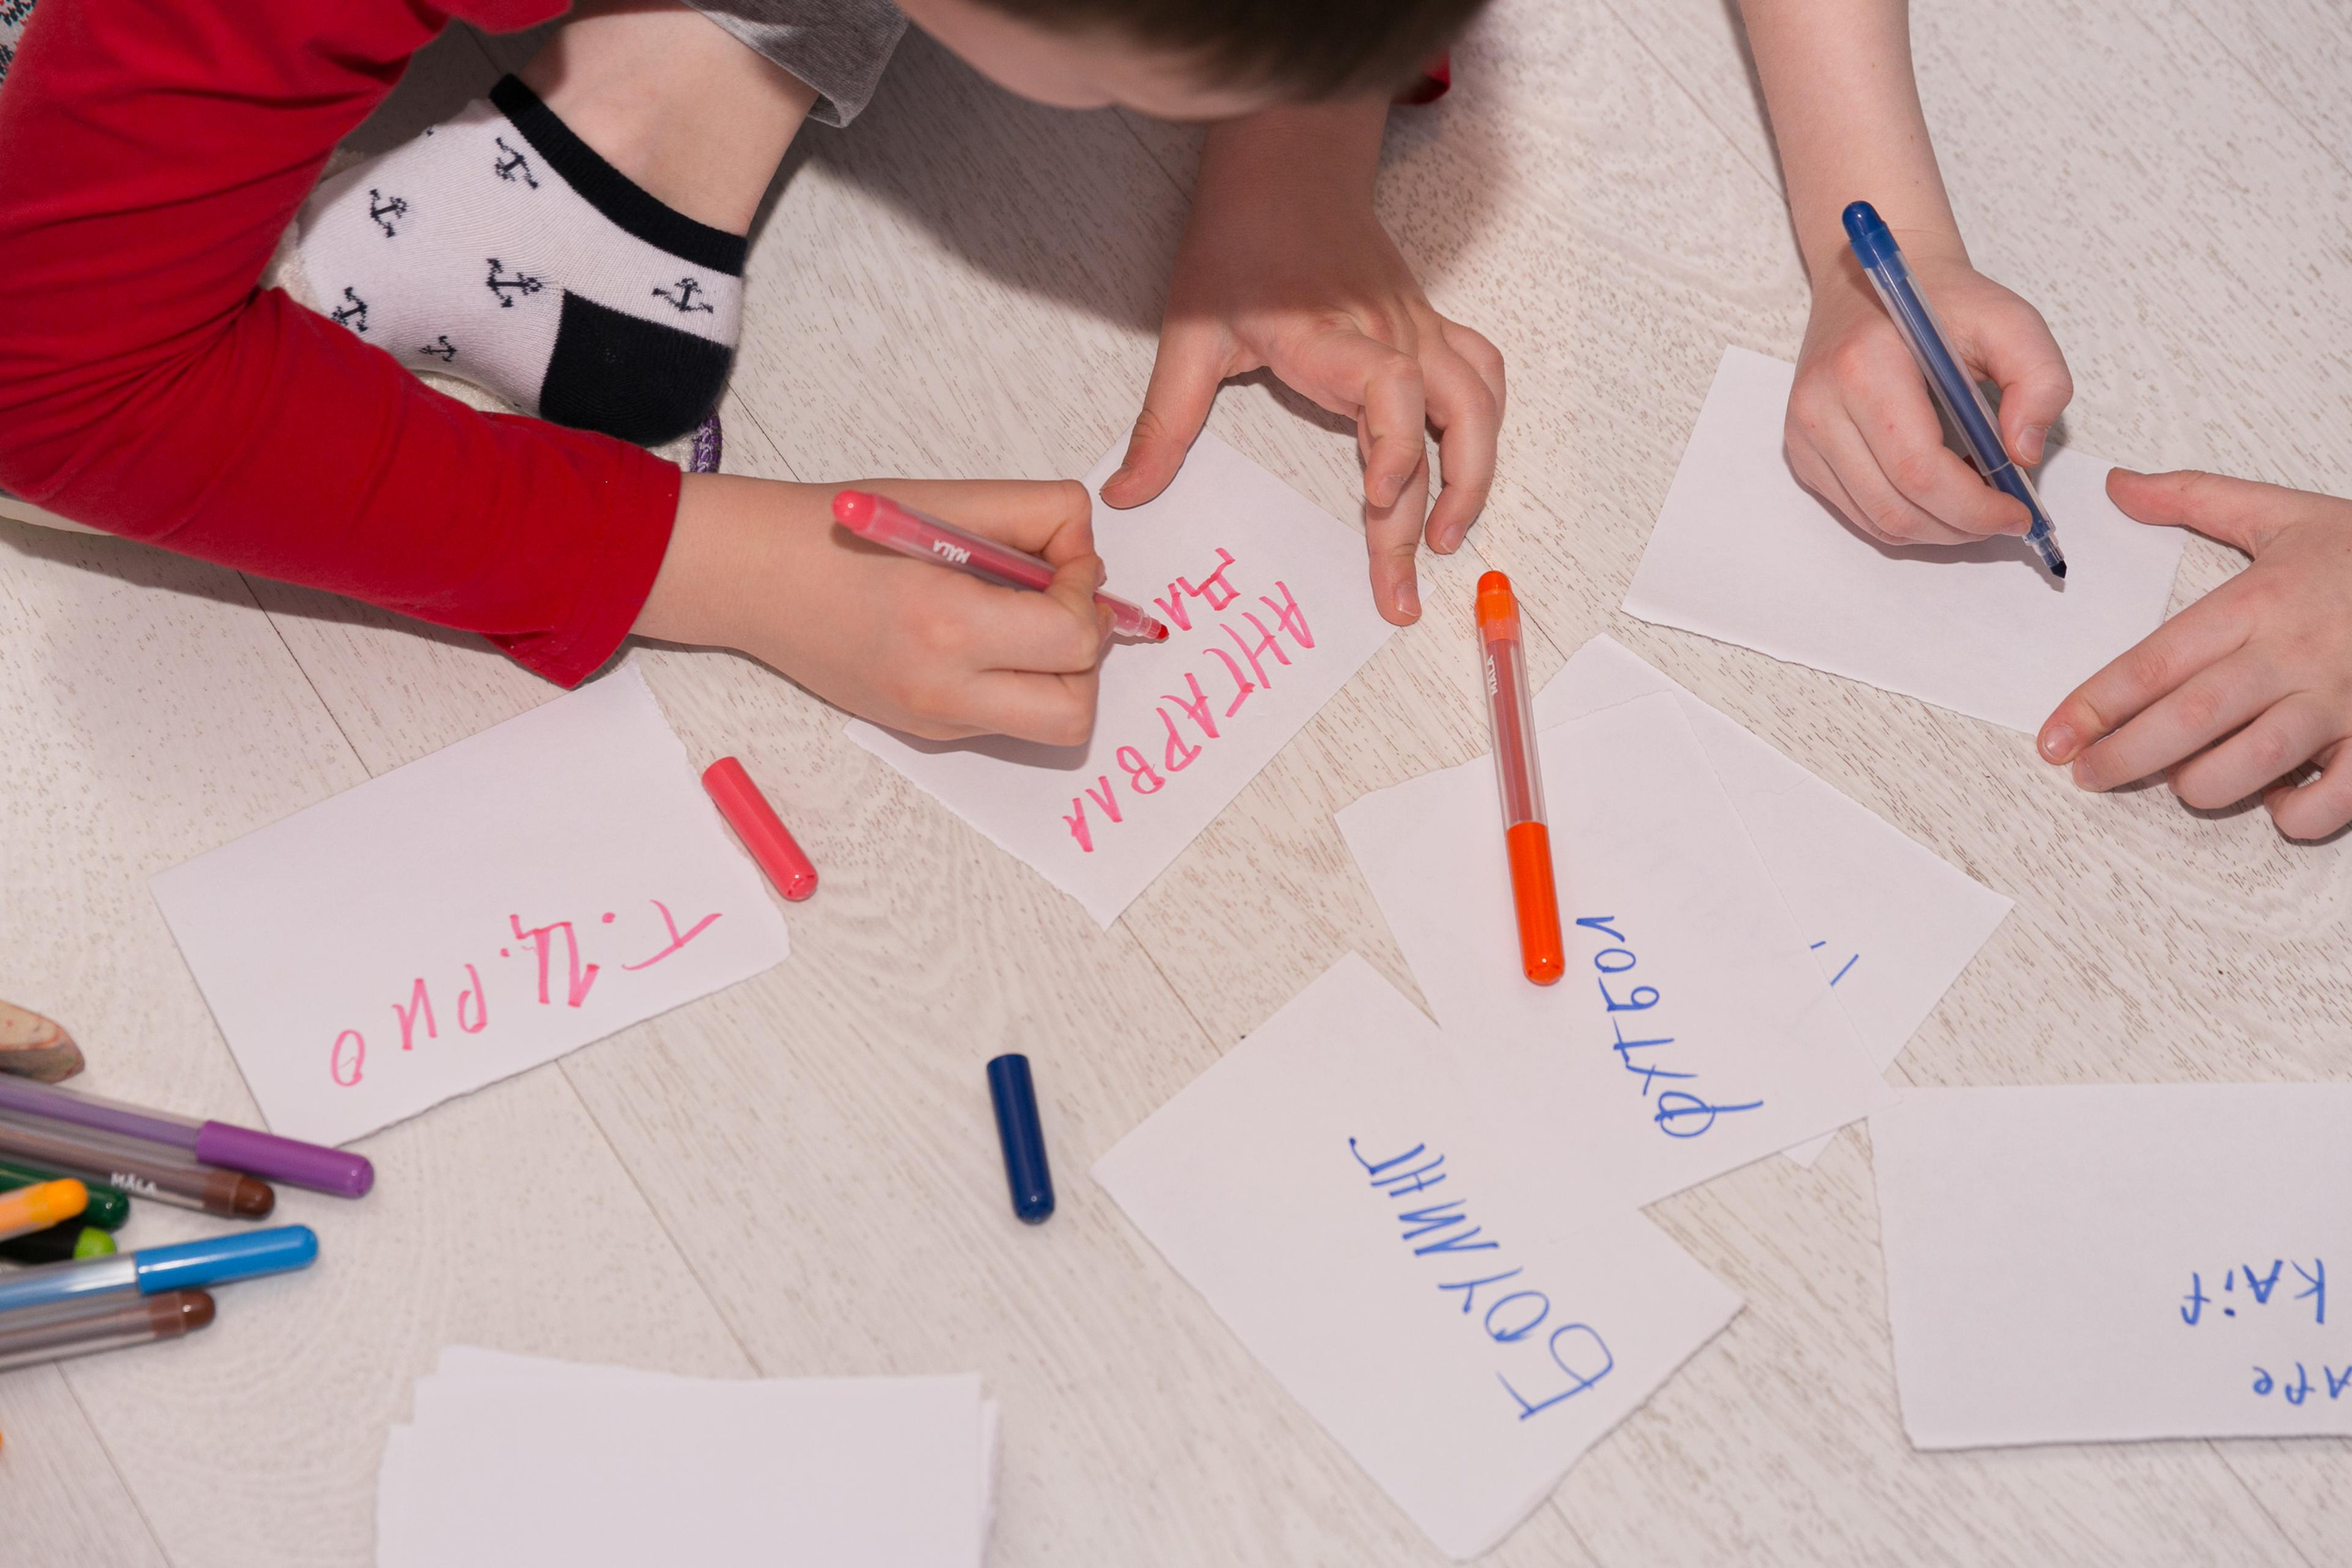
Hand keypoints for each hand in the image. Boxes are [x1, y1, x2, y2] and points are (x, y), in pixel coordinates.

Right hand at [639, 474, 1109, 744]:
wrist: (753, 579)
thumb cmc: (841, 531)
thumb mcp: (947, 501)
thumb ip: (1036, 519)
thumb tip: (1089, 556)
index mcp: (949, 626)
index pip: (1074, 637)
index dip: (1087, 591)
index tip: (1064, 558)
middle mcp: (944, 692)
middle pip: (1076, 711)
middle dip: (1086, 652)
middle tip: (1060, 601)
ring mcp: (935, 723)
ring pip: (1049, 726)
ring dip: (1058, 674)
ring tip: (1023, 619)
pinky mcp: (925, 734)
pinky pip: (1006, 720)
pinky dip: (1018, 680)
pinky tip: (982, 635)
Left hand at [1099, 99, 1503, 625]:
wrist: (1287, 165)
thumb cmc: (1239, 242)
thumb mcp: (1188, 333)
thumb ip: (1162, 421)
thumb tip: (1124, 495)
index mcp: (1332, 336)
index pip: (1393, 389)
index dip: (1395, 447)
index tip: (1376, 500)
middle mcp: (1390, 333)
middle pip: (1445, 423)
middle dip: (1431, 513)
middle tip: (1399, 593)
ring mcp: (1418, 328)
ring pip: (1479, 404)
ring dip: (1474, 475)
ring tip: (1445, 540)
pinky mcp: (1428, 325)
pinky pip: (1479, 377)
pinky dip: (1481, 426)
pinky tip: (1461, 468)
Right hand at [1787, 243, 2071, 545]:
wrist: (1874, 281)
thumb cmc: (1942, 302)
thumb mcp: (2010, 321)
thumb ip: (2039, 380)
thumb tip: (2023, 454)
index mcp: (1866, 367)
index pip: (1918, 470)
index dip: (1973, 507)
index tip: (2017, 513)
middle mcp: (1822, 404)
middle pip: (1895, 506)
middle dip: (1959, 528)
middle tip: (2002, 518)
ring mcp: (1805, 432)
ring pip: (1875, 519)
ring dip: (1934, 529)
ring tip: (1972, 503)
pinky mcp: (1803, 450)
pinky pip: (1857, 511)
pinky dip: (1905, 517)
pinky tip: (1937, 492)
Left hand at [2037, 469, 2351, 839]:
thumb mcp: (2286, 513)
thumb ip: (2196, 497)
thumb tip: (2119, 485)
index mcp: (2261, 602)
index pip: (2157, 661)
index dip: (2097, 705)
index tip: (2056, 736)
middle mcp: (2296, 654)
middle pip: (2189, 719)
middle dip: (2125, 755)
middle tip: (2086, 773)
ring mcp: (2343, 701)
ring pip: (2252, 763)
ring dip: (2201, 783)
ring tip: (2177, 779)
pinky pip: (2331, 800)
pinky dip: (2293, 813)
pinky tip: (2273, 797)